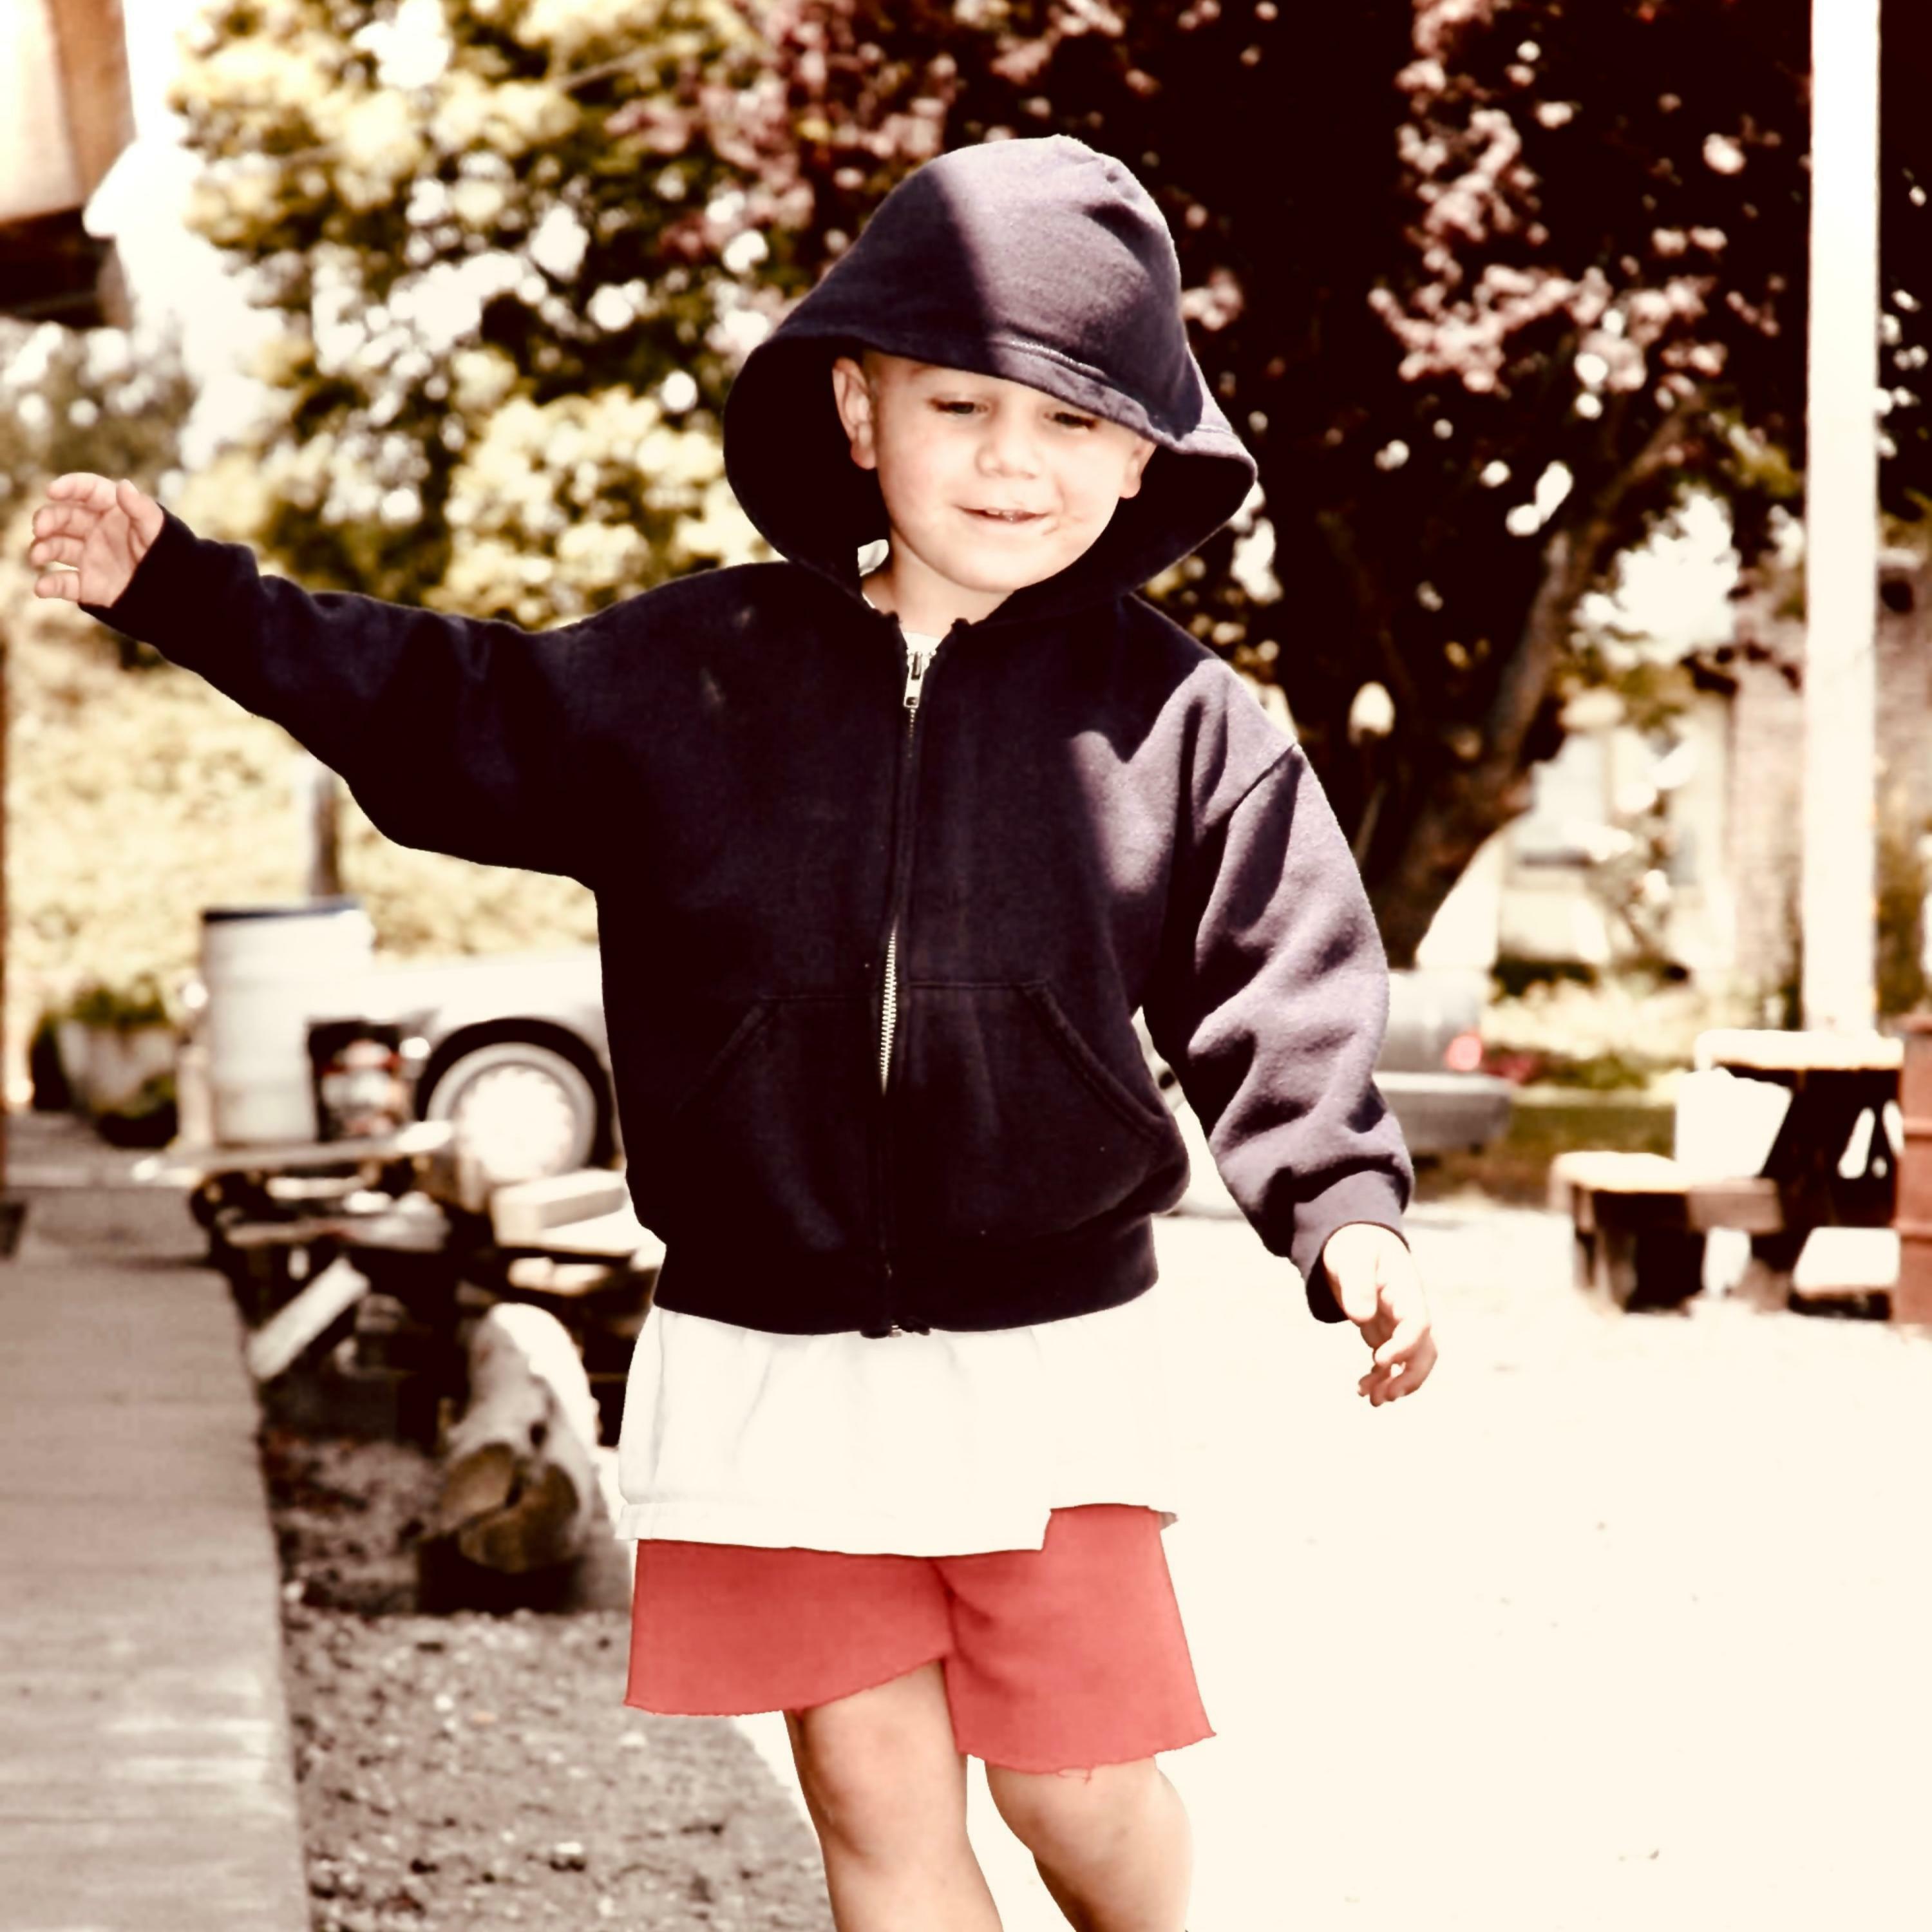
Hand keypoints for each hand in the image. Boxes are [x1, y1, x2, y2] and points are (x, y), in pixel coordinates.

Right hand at [29, 474, 163, 608]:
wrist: (176, 593)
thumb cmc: (168, 554)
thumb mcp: (158, 530)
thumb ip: (141, 509)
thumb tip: (123, 485)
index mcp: (111, 510)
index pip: (86, 490)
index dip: (69, 487)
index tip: (52, 490)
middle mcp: (94, 529)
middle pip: (63, 517)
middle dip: (47, 519)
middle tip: (40, 528)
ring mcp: (88, 556)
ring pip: (56, 547)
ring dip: (42, 549)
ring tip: (37, 556)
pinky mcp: (87, 583)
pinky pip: (64, 583)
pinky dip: (50, 585)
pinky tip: (41, 588)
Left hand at [1321, 1221, 1436, 1405]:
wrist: (1354, 1241)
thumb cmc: (1355, 1245)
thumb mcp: (1352, 1257)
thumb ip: (1358, 1283)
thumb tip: (1360, 1317)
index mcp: (1406, 1291)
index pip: (1418, 1324)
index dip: (1404, 1346)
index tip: (1379, 1360)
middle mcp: (1409, 1311)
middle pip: (1425, 1351)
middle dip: (1409, 1377)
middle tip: (1385, 1396)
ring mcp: (1398, 1324)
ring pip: (1410, 1362)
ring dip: (1396, 1384)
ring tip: (1372, 1400)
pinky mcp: (1384, 1332)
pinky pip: (1390, 1362)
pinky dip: (1379, 1378)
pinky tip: (1361, 1389)